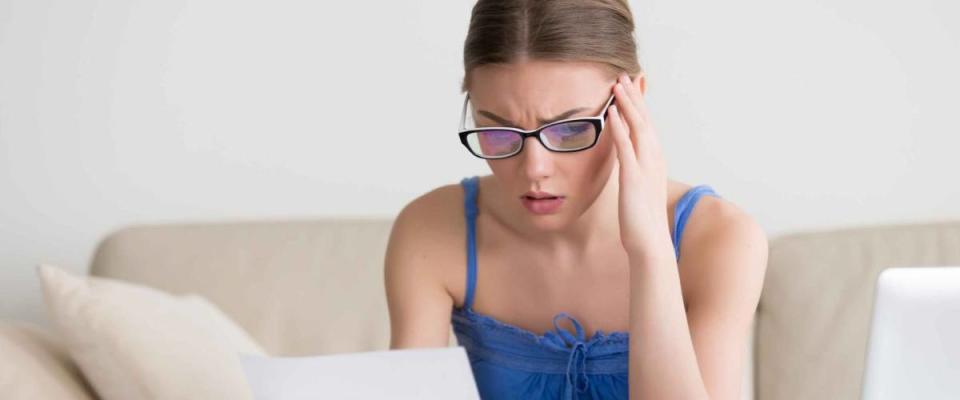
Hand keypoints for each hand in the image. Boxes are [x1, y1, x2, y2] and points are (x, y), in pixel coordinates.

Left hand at [608, 72, 671, 258]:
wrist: (651, 243)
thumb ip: (635, 172)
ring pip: (638, 128)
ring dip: (627, 105)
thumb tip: (628, 163)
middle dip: (634, 97)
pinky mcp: (634, 178)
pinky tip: (610, 114)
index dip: (640, 105)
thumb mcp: (639, 189)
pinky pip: (626, 148)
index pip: (648, 125)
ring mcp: (646, 167)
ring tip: (617, 85)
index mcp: (655, 161)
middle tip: (624, 75)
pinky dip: (619, 128)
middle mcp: (654, 159)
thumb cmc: (642, 220)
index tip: (632, 86)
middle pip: (645, 120)